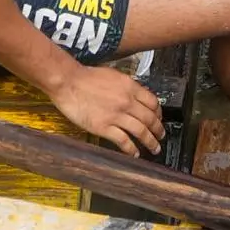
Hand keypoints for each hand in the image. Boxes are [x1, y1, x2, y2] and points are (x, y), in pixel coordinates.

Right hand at [49, 61, 164, 154]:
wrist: (69, 82)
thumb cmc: (86, 77)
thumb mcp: (113, 75)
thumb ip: (126, 86)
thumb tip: (134, 95)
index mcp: (130, 87)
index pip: (153, 102)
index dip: (159, 113)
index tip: (159, 119)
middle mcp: (127, 102)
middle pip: (150, 119)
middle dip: (158, 130)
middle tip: (161, 136)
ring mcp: (116, 115)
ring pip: (141, 131)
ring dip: (150, 142)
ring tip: (155, 148)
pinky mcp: (104, 127)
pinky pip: (123, 140)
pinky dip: (131, 149)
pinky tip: (135, 153)